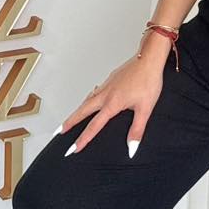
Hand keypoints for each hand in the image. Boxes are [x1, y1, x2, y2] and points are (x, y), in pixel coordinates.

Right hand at [57, 34, 173, 157]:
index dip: (82, 139)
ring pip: (86, 100)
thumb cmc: (148, 81)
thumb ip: (137, 130)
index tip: (73, 148)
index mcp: (112, 104)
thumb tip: (132, 148)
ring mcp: (106, 85)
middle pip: (81, 111)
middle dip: (69, 123)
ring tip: (71, 119)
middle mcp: (105, 94)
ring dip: (77, 111)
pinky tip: (91, 100)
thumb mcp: (145, 109)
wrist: (148, 59)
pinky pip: (94, 92)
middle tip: (59, 131)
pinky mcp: (110, 79)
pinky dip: (88, 99)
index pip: (93, 126)